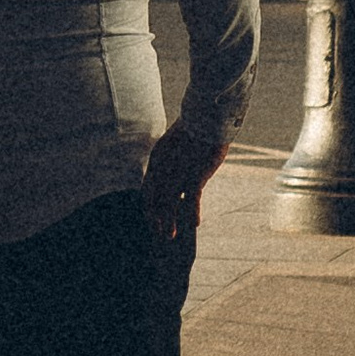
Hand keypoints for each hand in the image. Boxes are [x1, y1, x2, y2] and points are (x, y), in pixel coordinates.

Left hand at [142, 115, 227, 256]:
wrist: (207, 119)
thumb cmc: (196, 128)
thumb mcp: (179, 143)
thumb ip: (176, 158)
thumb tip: (179, 171)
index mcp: (157, 159)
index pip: (147, 188)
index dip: (149, 205)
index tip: (151, 217)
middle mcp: (163, 168)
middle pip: (154, 200)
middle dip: (154, 218)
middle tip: (157, 232)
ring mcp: (178, 173)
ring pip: (168, 205)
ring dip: (167, 222)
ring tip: (169, 236)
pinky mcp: (194, 176)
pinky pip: (191, 200)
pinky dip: (192, 213)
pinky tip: (194, 224)